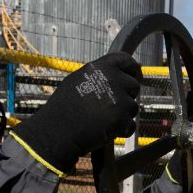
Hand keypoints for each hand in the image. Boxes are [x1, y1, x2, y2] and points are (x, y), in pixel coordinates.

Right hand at [12, 53, 141, 173]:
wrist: (56, 131)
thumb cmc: (64, 107)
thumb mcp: (78, 80)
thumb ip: (101, 74)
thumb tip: (127, 68)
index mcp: (101, 67)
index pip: (127, 60)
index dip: (133, 70)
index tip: (135, 77)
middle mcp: (113, 80)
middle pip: (133, 86)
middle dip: (126, 96)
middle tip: (108, 107)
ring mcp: (119, 100)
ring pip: (132, 108)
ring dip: (122, 115)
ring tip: (100, 120)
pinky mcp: (122, 120)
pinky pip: (130, 125)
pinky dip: (121, 130)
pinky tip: (104, 131)